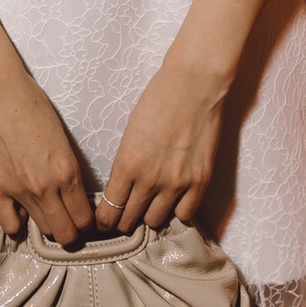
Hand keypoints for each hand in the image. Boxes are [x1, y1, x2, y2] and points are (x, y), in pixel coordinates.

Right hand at [0, 69, 94, 244]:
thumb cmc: (31, 106)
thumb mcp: (62, 139)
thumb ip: (67, 170)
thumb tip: (71, 194)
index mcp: (67, 172)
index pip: (85, 219)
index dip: (86, 222)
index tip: (83, 218)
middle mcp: (46, 188)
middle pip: (66, 233)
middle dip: (71, 231)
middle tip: (67, 220)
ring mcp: (19, 192)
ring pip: (42, 230)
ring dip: (47, 224)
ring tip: (45, 212)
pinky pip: (11, 226)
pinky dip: (18, 223)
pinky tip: (20, 211)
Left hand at [102, 60, 227, 230]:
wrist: (194, 85)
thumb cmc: (158, 100)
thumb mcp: (129, 134)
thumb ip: (125, 165)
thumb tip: (122, 189)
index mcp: (126, 165)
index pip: (109, 212)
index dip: (105, 220)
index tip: (106, 219)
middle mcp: (149, 180)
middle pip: (129, 221)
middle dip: (124, 220)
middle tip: (127, 213)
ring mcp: (176, 183)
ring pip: (155, 221)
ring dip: (151, 215)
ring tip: (152, 204)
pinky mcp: (200, 181)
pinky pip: (185, 214)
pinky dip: (177, 210)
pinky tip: (175, 199)